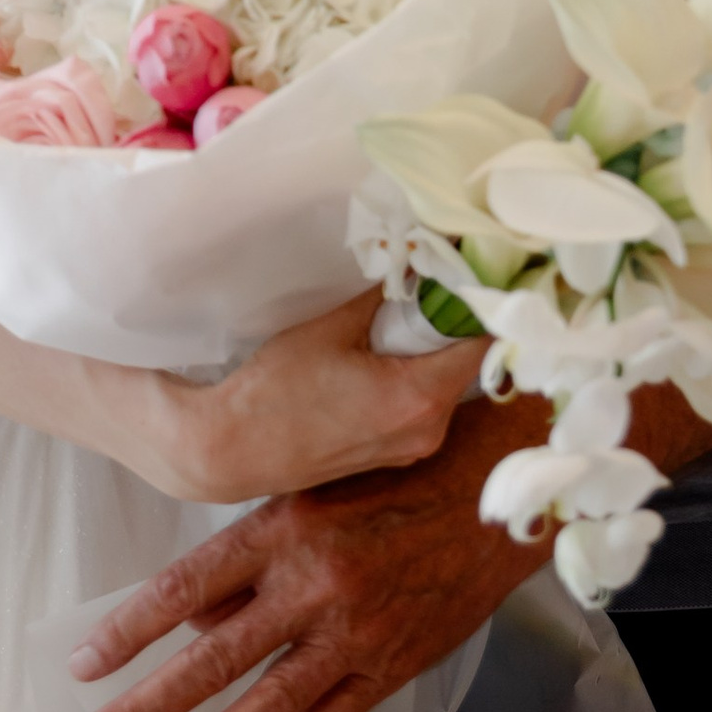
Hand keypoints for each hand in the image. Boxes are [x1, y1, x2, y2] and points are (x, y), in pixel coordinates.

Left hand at [69, 390, 550, 711]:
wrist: (496, 494)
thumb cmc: (394, 480)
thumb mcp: (311, 491)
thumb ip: (250, 556)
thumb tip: (191, 618)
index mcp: (283, 528)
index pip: (186, 586)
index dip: (130, 629)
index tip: (83, 664)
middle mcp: (313, 583)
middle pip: (212, 658)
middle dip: (145, 706)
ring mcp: (353, 632)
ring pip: (264, 706)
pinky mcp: (388, 668)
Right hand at [141, 295, 485, 506]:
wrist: (230, 450)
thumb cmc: (274, 391)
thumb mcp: (331, 327)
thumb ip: (382, 294)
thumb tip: (416, 257)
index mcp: (418, 400)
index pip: (480, 339)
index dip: (481, 299)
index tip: (472, 266)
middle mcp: (427, 431)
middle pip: (464, 360)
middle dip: (452, 317)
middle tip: (435, 275)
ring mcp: (412, 449)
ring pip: (444, 381)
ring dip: (431, 345)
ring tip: (405, 307)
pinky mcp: (393, 453)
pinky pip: (422, 401)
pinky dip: (415, 370)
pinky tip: (386, 346)